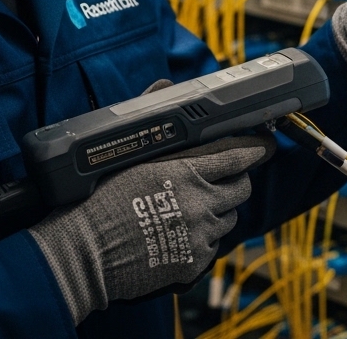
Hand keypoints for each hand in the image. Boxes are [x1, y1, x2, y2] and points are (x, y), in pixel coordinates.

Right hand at [29, 134, 275, 323]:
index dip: (255, 150)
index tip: (265, 146)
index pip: (236, 157)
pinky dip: (204, 239)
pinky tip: (181, 235)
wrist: (82, 253)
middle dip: (235, 182)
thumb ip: (152, 120)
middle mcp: (200, 203)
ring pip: (229, 219)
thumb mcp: (125, 155)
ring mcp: (200, 235)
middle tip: (220, 181)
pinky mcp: (193, 262)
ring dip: (218, 212)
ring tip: (192, 210)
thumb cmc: (98, 202)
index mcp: (185, 172)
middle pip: (241, 189)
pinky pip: (213, 246)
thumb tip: (164, 85)